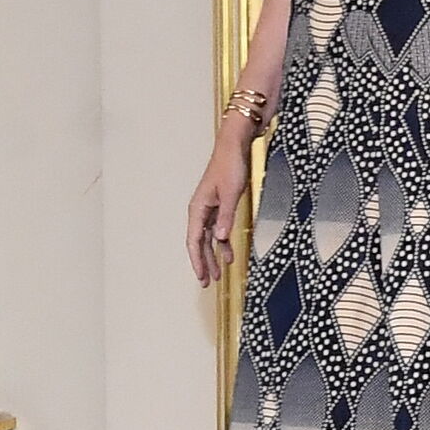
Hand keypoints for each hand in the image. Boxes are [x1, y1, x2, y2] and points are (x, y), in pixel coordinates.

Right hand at [185, 133, 251, 286]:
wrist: (235, 147)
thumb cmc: (230, 166)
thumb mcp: (231, 193)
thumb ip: (226, 217)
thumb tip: (219, 238)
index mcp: (198, 208)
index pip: (194, 241)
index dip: (197, 261)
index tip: (201, 277)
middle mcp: (200, 210)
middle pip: (199, 243)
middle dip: (203, 263)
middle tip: (207, 282)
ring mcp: (209, 209)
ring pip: (208, 239)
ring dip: (213, 256)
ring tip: (218, 274)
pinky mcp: (219, 206)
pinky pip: (217, 230)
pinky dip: (222, 243)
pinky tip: (228, 254)